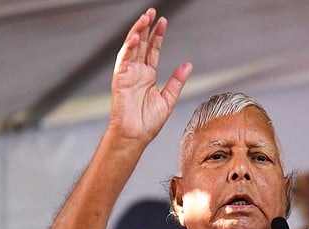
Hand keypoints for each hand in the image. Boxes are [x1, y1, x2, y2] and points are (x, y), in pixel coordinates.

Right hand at [109, 8, 191, 144]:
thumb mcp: (168, 99)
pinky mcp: (120, 79)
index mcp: (148, 76)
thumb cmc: (149, 123)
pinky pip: (123, 60)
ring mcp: (127, 74)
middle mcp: (137, 73)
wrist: (135, 136)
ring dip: (137, 32)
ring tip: (145, 18)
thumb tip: (188, 64)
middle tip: (153, 12)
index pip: (153, 50)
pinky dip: (129, 48)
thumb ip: (177, 81)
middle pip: (142, 45)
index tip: (163, 21)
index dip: (157, 36)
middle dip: (146, 27)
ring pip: (131, 48)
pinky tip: (137, 38)